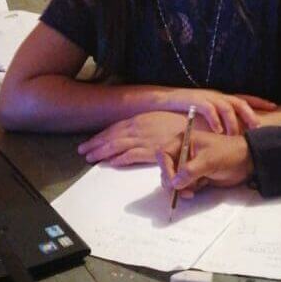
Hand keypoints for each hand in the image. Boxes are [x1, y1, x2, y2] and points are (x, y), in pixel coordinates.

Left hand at [78, 112, 206, 165]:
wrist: (198, 127)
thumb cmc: (183, 123)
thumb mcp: (161, 119)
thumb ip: (148, 125)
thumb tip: (138, 132)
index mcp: (141, 118)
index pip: (116, 127)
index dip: (102, 135)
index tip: (91, 140)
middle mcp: (139, 127)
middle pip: (112, 136)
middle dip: (96, 143)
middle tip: (82, 150)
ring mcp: (144, 139)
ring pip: (117, 145)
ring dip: (101, 152)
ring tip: (90, 158)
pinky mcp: (151, 150)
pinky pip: (130, 156)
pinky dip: (118, 159)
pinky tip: (108, 163)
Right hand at [157, 131, 253, 197]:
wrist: (247, 162)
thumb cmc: (228, 154)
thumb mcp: (208, 160)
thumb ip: (190, 171)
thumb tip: (174, 184)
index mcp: (184, 140)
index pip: (164, 154)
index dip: (165, 168)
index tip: (173, 182)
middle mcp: (184, 151)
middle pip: (167, 168)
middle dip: (172, 181)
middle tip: (181, 191)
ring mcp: (190, 164)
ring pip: (175, 178)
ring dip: (180, 187)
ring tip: (191, 191)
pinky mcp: (196, 175)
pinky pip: (185, 184)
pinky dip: (188, 189)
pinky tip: (199, 187)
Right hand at [158, 88, 275, 134]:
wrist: (166, 98)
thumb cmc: (188, 107)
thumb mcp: (208, 110)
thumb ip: (221, 117)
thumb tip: (235, 130)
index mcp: (222, 98)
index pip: (245, 97)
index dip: (259, 101)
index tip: (273, 106)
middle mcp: (218, 96)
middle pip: (239, 102)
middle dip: (249, 114)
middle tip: (257, 126)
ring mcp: (207, 98)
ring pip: (225, 107)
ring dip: (232, 121)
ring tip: (236, 134)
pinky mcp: (195, 101)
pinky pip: (208, 109)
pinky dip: (214, 120)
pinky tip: (218, 130)